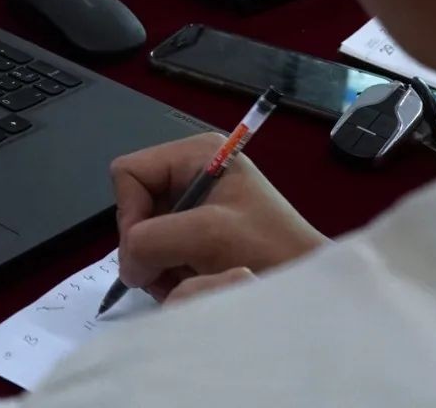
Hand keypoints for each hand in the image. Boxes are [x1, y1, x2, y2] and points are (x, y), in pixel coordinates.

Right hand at [111, 133, 327, 301]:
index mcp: (195, 152)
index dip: (130, 212)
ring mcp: (193, 203)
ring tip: (188, 276)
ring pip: (144, 232)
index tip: (148, 249)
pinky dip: (168, 269)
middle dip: (146, 243)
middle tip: (170, 270)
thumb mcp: (208, 234)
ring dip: (158, 261)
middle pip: (134, 204)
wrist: (307, 283)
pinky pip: (160, 249)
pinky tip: (194, 279)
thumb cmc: (268, 249)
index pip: (129, 173)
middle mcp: (190, 171)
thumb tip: (127, 265)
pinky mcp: (197, 231)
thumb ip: (152, 240)